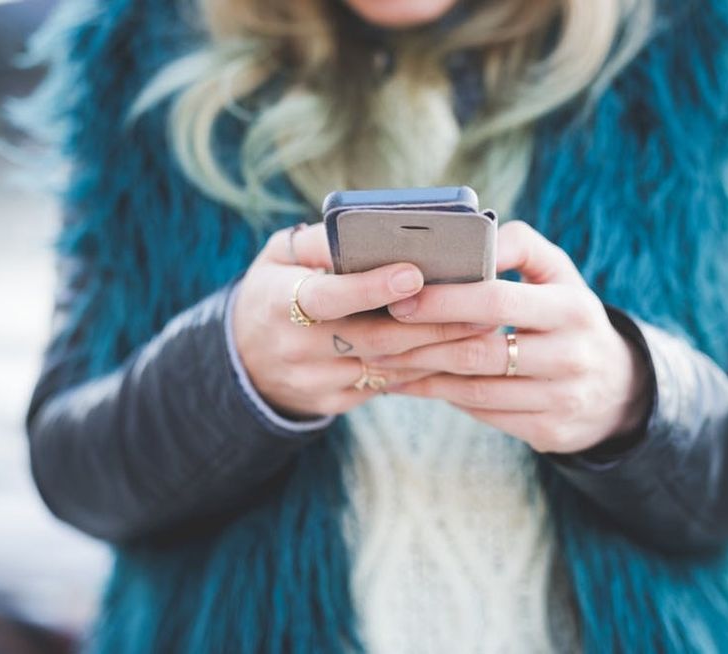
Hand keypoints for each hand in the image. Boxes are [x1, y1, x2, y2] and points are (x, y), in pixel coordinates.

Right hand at [231, 223, 496, 418]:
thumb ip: (321, 241)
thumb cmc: (275, 289)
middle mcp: (295, 348)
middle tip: (482, 305)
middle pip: (374, 339)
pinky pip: (387, 387)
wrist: (244, 359)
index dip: (371, 287)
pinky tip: (456, 353)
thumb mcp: (280, 256)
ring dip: (439, 350)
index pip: (328, 297)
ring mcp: (315, 382)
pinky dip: (423, 369)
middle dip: (432, 323)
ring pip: (388, 369)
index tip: (416, 273)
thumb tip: (375, 225)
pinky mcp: (332, 403)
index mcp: (277, 302)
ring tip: (483, 329)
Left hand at [372, 221, 652, 453]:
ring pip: (475, 389)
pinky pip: (483, 414)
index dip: (445, 301)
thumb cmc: (568, 316)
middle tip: (375, 335)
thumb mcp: (559, 274)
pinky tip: (411, 383)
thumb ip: (519, 246)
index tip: (401, 299)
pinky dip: (442, 397)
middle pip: (480, 351)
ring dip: (422, 374)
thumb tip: (474, 235)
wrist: (615, 387)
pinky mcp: (549, 430)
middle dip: (420, 343)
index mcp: (572, 307)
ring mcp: (562, 397)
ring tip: (382, 359)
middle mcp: (572, 355)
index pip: (498, 302)